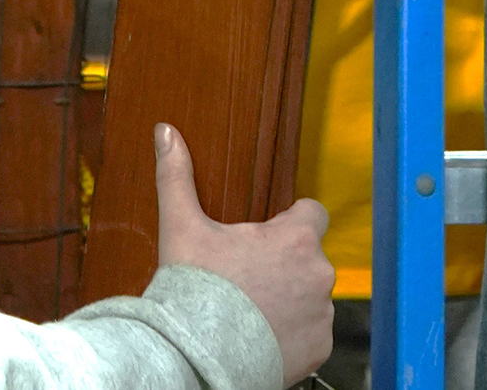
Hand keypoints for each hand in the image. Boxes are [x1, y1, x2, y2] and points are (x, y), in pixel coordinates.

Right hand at [155, 123, 333, 386]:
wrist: (199, 356)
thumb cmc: (194, 289)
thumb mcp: (182, 227)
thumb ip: (177, 175)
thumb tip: (164, 130)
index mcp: (296, 237)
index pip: (313, 213)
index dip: (292, 221)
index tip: (267, 236)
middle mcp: (319, 272)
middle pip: (309, 257)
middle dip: (286, 264)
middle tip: (249, 278)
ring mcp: (322, 314)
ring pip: (311, 296)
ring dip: (292, 299)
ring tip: (254, 310)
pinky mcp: (319, 349)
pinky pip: (313, 334)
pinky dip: (295, 334)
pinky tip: (264, 336)